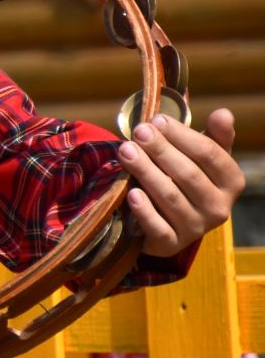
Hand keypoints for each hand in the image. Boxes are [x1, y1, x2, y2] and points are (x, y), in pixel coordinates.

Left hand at [118, 108, 243, 256]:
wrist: (169, 220)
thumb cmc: (187, 178)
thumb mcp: (203, 157)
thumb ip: (214, 136)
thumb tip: (223, 113)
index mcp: (231, 182)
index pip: (209, 155)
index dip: (182, 136)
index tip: (158, 120)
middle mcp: (219, 208)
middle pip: (188, 174)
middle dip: (160, 150)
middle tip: (138, 132)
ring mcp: (195, 229)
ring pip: (170, 198)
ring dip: (146, 172)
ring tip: (126, 151)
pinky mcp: (171, 244)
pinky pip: (158, 227)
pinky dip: (144, 210)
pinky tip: (130, 193)